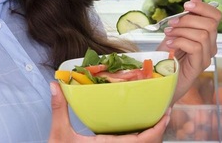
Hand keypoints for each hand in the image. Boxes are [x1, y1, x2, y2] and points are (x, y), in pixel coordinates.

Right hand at [48, 82, 169, 141]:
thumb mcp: (60, 136)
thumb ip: (60, 110)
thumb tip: (55, 85)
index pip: (146, 140)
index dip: (159, 128)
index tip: (166, 113)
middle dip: (158, 130)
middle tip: (162, 112)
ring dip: (150, 137)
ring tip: (153, 120)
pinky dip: (140, 141)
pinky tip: (136, 132)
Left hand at [157, 0, 219, 102]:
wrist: (160, 79)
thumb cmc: (168, 56)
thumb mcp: (175, 30)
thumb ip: (186, 15)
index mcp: (206, 35)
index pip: (216, 16)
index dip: (203, 7)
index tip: (187, 4)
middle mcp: (210, 46)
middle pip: (211, 23)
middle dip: (189, 19)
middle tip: (172, 23)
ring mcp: (206, 57)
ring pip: (203, 34)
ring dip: (182, 31)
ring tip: (169, 35)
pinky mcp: (199, 66)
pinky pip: (196, 47)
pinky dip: (180, 42)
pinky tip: (170, 44)